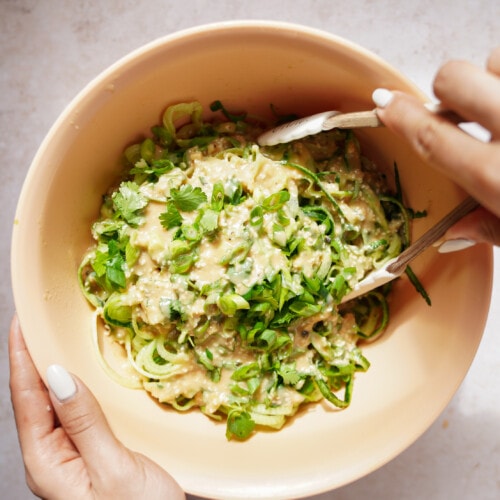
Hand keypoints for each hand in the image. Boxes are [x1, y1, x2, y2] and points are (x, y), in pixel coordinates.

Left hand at [8, 315, 184, 499]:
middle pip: (34, 398)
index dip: (21, 357)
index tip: (21, 321)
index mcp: (47, 462)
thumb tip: (57, 376)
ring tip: (54, 337)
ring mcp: (70, 455)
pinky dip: (75, 385)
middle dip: (32, 357)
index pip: (26, 399)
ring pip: (54, 403)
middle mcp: (52, 456)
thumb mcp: (113, 468)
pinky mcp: (89, 452)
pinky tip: (82, 372)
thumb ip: (85, 422)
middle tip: (38, 320)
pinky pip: (74, 411)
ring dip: (53, 369)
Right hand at [372, 46, 499, 249]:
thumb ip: (489, 229)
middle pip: (453, 77)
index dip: (400, 116)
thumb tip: (454, 234)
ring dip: (491, 78)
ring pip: (494, 58)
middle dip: (448, 89)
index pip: (430, 136)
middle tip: (459, 110)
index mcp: (496, 175)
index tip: (382, 103)